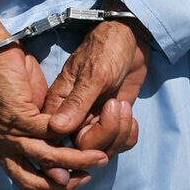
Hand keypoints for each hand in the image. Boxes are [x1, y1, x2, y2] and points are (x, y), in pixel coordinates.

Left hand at [0, 45, 108, 189]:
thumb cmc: (9, 80)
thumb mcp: (26, 114)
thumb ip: (40, 135)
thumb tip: (59, 154)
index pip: (24, 181)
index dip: (50, 187)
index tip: (74, 180)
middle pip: (31, 180)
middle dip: (62, 185)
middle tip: (86, 177)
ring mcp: (6, 133)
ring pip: (46, 157)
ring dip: (74, 161)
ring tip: (97, 158)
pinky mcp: (18, 117)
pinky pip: (49, 133)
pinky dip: (69, 136)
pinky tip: (86, 133)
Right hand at [43, 18, 149, 159]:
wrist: (129, 40)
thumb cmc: (106, 49)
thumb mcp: (93, 74)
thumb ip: (77, 102)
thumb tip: (57, 128)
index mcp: (58, 106)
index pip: (60, 141)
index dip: (80, 144)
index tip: (102, 121)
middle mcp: (72, 118)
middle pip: (85, 150)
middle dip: (107, 134)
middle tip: (117, 105)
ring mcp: (92, 122)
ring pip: (103, 150)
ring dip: (120, 133)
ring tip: (124, 106)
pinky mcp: (110, 122)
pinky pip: (118, 144)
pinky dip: (129, 136)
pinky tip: (132, 117)